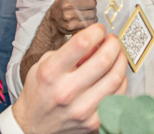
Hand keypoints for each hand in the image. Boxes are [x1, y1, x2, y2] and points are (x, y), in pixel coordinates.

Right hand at [12, 23, 127, 133]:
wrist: (33, 126)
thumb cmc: (39, 92)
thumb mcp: (44, 65)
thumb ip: (68, 52)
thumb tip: (96, 43)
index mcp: (51, 73)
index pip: (82, 43)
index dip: (96, 31)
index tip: (99, 29)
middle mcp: (66, 91)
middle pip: (103, 59)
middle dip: (113, 44)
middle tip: (112, 40)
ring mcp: (81, 109)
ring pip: (115, 78)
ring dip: (120, 60)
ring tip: (117, 55)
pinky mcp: (93, 123)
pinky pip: (117, 96)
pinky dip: (120, 82)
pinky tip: (114, 75)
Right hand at [46, 0, 97, 35]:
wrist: (53, 21)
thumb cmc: (63, 4)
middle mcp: (69, 4)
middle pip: (93, 3)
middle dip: (92, 3)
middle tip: (88, 4)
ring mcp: (71, 16)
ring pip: (93, 13)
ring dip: (92, 13)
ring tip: (87, 12)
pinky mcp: (73, 26)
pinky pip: (90, 23)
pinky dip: (91, 21)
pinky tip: (86, 19)